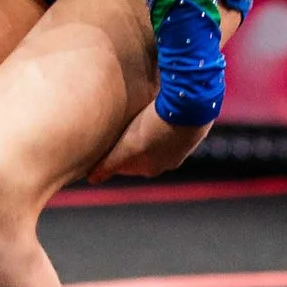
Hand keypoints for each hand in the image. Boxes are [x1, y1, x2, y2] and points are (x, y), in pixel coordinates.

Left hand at [89, 107, 212, 181]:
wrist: (187, 107)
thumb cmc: (153, 128)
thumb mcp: (125, 148)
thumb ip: (107, 165)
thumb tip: (91, 180)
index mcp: (152, 168)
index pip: (128, 165)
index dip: (118, 153)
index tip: (111, 141)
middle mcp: (170, 161)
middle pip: (146, 152)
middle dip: (136, 142)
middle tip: (125, 126)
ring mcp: (185, 144)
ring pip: (163, 137)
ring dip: (153, 129)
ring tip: (143, 114)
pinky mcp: (195, 126)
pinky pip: (177, 123)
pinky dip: (168, 118)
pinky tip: (162, 106)